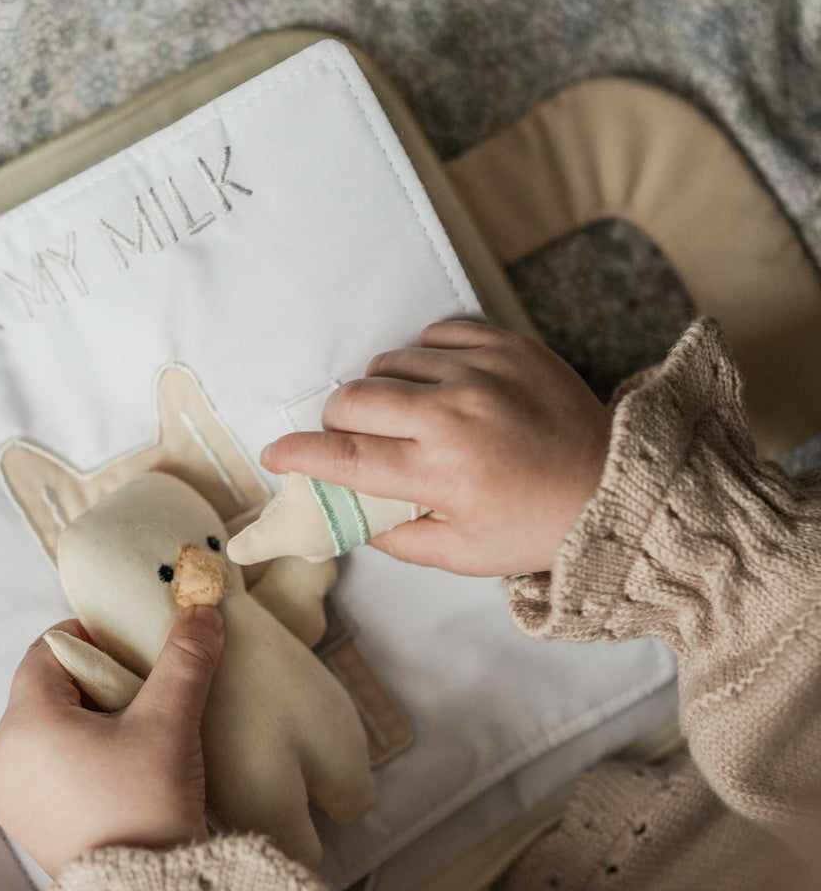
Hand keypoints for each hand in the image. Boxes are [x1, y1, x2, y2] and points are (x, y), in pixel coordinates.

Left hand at [0, 606, 224, 877]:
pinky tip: (118, 777)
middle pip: (44, 692)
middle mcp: (2, 757)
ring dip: (86, 724)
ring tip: (136, 740)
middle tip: (144, 697)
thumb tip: (201, 611)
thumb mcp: (171, 722)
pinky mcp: (25, 828)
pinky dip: (75, 760)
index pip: (48, 652)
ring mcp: (9, 797)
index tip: (133, 655)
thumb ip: (185, 660)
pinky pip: (44, 771)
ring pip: (44, 733)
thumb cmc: (148, 804)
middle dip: (94, 685)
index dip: (92, 643)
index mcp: (25, 722)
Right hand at [260, 321, 610, 575]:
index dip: (300, 455)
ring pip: (388, 362)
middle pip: (355, 400)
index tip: (274, 455)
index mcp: (442, 473)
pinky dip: (420, 359)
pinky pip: (433, 335)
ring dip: (379, 391)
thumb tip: (346, 511)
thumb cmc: (534, 528)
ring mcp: (483, 372)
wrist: (615, 484)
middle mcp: (456, 414)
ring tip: (403, 417)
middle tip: (353, 442)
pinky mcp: (506, 345)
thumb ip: (393, 536)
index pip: (346, 458)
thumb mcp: (459, 556)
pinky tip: (436, 386)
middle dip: (337, 423)